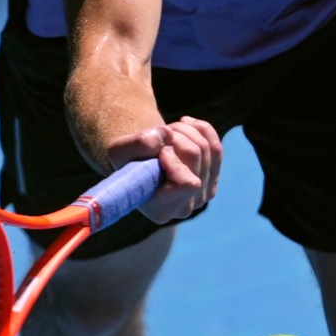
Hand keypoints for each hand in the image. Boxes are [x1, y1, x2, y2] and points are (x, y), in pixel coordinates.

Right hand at [107, 116, 221, 223]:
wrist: (138, 161)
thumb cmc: (127, 160)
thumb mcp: (120, 150)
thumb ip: (139, 144)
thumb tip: (166, 135)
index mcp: (162, 210)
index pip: (188, 183)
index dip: (174, 160)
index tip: (158, 153)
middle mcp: (185, 208)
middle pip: (196, 156)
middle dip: (176, 137)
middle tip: (158, 135)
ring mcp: (202, 195)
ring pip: (206, 148)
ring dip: (184, 131)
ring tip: (166, 132)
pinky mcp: (211, 179)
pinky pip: (215, 146)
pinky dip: (200, 129)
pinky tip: (184, 124)